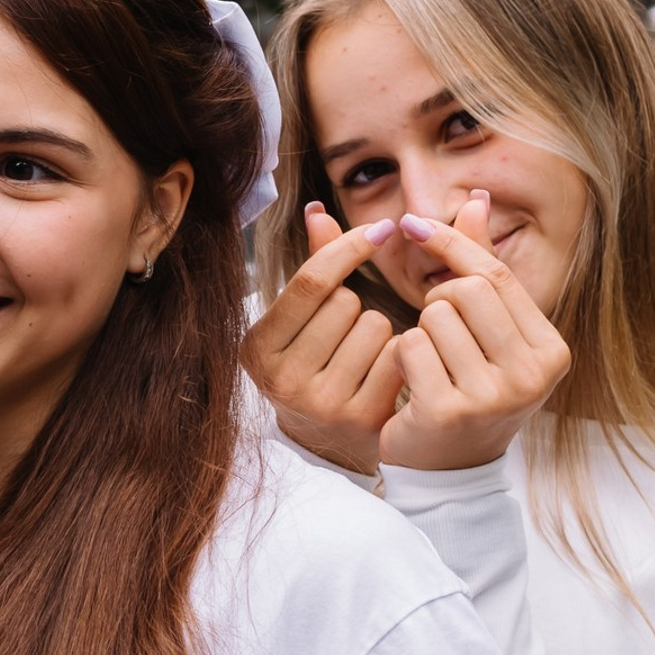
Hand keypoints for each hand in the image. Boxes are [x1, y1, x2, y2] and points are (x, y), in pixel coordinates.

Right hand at [245, 211, 403, 476]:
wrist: (326, 445)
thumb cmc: (312, 365)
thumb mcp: (298, 321)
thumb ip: (312, 265)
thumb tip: (316, 208)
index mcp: (256, 349)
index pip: (311, 282)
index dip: (348, 247)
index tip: (381, 229)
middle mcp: (283, 380)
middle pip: (346, 302)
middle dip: (356, 305)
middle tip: (344, 335)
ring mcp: (322, 404)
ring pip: (376, 326)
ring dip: (379, 331)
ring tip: (361, 357)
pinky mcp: (362, 420)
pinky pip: (398, 356)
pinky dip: (398, 355)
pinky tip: (382, 373)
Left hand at [380, 195, 569, 472]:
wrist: (448, 469)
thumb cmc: (468, 388)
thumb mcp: (487, 331)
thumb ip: (481, 266)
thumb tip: (476, 197)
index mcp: (551, 351)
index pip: (495, 275)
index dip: (450, 244)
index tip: (411, 225)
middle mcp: (532, 375)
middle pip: (464, 291)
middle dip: (437, 303)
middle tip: (438, 338)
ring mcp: (493, 397)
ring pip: (433, 318)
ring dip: (419, 334)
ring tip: (431, 368)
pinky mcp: (449, 412)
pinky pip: (409, 348)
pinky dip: (402, 360)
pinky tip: (414, 387)